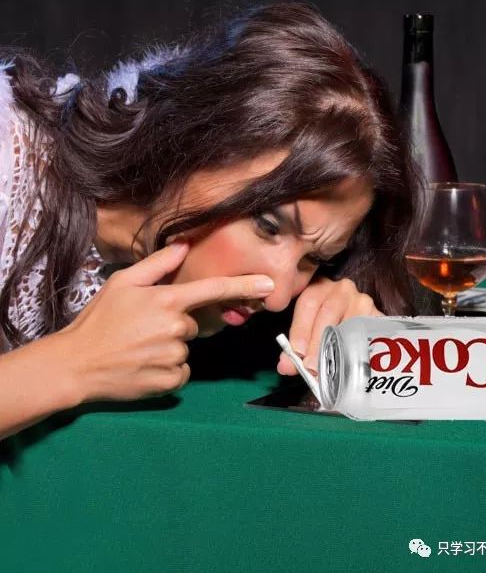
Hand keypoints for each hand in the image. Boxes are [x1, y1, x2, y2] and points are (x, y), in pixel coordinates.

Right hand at [59, 243, 274, 402]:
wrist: (76, 364)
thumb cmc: (98, 320)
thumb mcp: (122, 283)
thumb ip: (157, 264)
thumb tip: (184, 245)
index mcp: (167, 301)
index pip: (213, 290)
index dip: (244, 286)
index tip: (269, 285)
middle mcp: (176, 328)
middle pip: (193, 324)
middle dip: (175, 324)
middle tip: (143, 328)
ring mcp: (174, 357)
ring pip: (185, 349)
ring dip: (169, 348)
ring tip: (138, 348)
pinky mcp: (170, 381)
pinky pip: (181, 372)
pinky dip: (167, 370)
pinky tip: (144, 366)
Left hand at [277, 277, 381, 376]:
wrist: (353, 321)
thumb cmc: (325, 325)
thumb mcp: (307, 330)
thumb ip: (295, 349)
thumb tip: (286, 366)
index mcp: (319, 288)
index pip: (309, 302)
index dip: (301, 329)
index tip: (297, 352)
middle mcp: (342, 290)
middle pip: (329, 313)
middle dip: (318, 342)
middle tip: (312, 367)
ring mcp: (362, 301)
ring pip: (350, 323)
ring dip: (338, 348)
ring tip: (330, 368)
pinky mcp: (378, 316)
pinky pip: (369, 333)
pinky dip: (359, 350)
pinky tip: (352, 364)